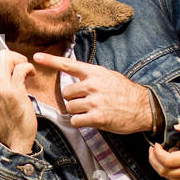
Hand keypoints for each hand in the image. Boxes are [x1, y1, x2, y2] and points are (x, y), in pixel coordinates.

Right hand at [0, 22, 36, 154]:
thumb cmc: (11, 115)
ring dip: (22, 62)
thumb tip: (6, 60)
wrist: (15, 137)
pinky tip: (32, 77)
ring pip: (10, 58)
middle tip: (23, 66)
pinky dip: (30, 69)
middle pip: (1, 54)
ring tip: (28, 72)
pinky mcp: (13, 91)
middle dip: (15, 56)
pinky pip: (22, 68)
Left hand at [30, 52, 155, 133]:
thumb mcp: (109, 76)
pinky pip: (75, 121)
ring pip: (70, 108)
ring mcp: (94, 101)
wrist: (144, 107)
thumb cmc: (125, 92)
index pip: (68, 64)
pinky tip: (92, 120)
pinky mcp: (97, 117)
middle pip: (66, 93)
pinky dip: (80, 122)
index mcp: (94, 73)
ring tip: (92, 111)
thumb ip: (91, 76)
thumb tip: (75, 77)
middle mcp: (92, 85)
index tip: (36, 57)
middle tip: (86, 103)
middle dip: (72, 100)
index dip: (50, 60)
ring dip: (77, 112)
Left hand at [147, 121, 179, 179]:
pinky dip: (169, 173)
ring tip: (162, 155)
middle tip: (153, 150)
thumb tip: (178, 126)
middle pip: (162, 170)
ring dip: (160, 166)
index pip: (166, 159)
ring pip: (166, 177)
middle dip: (153, 159)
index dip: (156, 153)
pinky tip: (173, 164)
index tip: (156, 144)